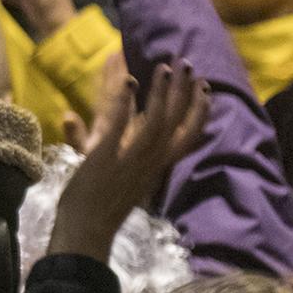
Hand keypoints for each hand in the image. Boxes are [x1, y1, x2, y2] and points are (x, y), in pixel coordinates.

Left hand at [49, 60, 209, 261]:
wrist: (85, 227)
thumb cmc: (99, 201)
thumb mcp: (113, 167)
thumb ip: (104, 138)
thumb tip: (87, 116)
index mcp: (157, 164)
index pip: (188, 136)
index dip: (200, 113)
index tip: (207, 90)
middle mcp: (150, 160)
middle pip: (177, 122)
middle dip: (185, 93)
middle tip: (189, 65)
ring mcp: (130, 158)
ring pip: (157, 121)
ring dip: (162, 92)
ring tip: (166, 66)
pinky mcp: (106, 156)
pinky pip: (119, 126)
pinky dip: (125, 103)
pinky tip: (131, 81)